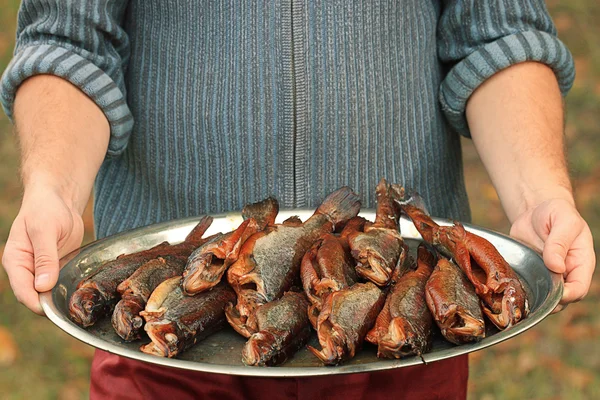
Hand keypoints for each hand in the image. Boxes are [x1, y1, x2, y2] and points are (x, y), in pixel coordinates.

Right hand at [2, 185, 83, 314]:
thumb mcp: (44, 231)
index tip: (53, 311)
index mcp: (16, 261)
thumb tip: (43, 286)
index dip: (36, 304)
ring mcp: (43, 269)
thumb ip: (45, 258)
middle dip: (51, 305)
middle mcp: (27, 269)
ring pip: (50, 293)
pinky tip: (84, 292)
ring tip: (80, 303)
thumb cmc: (46, 209)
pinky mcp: (58, 267)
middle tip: (73, 309)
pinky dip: (71, 289)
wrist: (60, 198)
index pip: (22, 291)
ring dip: (63, 299)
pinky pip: (63, 283)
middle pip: (36, 296)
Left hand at [509, 198, 594, 311]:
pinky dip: (519, 290)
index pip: (579, 289)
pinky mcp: (530, 274)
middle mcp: (565, 274)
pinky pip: (527, 288)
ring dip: (531, 299)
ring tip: (516, 295)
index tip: (552, 293)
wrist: (536, 210)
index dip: (567, 295)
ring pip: (542, 298)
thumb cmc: (556, 213)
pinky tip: (507, 288)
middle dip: (546, 302)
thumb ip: (560, 242)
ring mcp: (547, 276)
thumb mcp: (563, 221)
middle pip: (561, 300)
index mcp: (580, 263)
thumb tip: (556, 267)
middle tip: (528, 297)